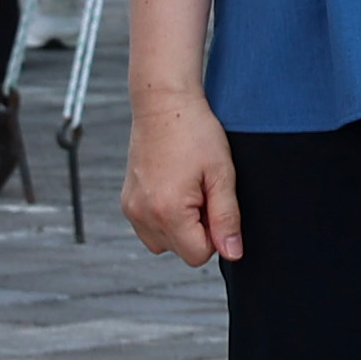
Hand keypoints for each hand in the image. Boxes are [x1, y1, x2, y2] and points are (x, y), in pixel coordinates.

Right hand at [122, 79, 245, 267]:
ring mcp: (131, 210)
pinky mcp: (127, 203)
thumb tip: (233, 253)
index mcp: (168, 211)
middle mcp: (143, 215)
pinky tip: (173, 189)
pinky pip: (149, 229)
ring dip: (180, 226)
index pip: (198, 255)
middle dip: (197, 228)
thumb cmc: (195, 132)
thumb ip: (227, 218)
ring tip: (187, 189)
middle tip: (201, 190)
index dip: (214, 234)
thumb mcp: (221, 174)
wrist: (163, 104)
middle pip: (181, 251)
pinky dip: (164, 218)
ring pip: (165, 243)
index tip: (214, 201)